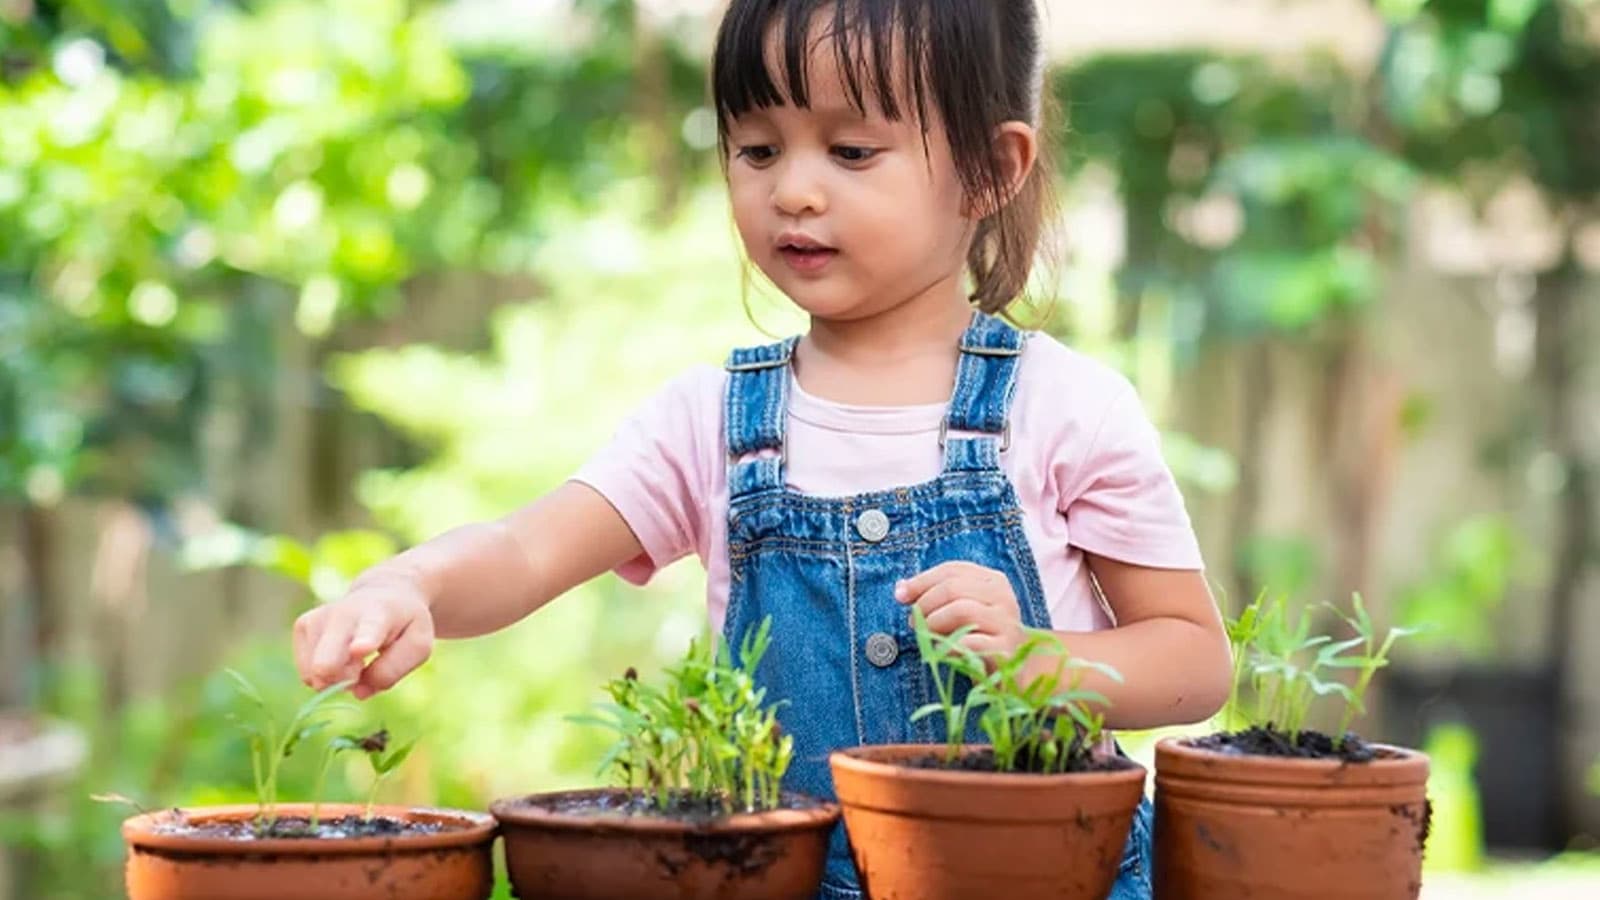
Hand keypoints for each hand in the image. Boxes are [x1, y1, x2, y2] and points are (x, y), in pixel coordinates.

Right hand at [293, 569, 434, 699]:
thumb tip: (357, 691)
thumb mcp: (418, 646)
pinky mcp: (302, 626)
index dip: (364, 641)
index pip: (370, 629)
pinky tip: (340, 656)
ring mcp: (318, 617)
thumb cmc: (404, 625)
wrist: (384, 594)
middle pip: (327, 660)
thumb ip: (392, 671)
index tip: (361, 649)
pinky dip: (325, 675)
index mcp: (379, 614)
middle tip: (361, 668)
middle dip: (342, 679)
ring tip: (356, 659)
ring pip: (315, 673)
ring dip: (338, 678)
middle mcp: (343, 612)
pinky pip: (307, 673)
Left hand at [894, 561, 1025, 658]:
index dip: (921, 581)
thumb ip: (934, 596)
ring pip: (961, 610)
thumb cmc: (982, 638)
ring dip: (934, 623)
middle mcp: (1003, 597)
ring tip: (927, 635)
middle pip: (953, 587)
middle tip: (913, 622)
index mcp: (992, 581)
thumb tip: (901, 588)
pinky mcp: (1005, 650)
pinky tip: (945, 652)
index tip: (900, 596)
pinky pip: (970, 642)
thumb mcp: (960, 612)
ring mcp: (1006, 623)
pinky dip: (949, 646)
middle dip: (925, 603)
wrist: (1018, 673)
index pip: (952, 570)